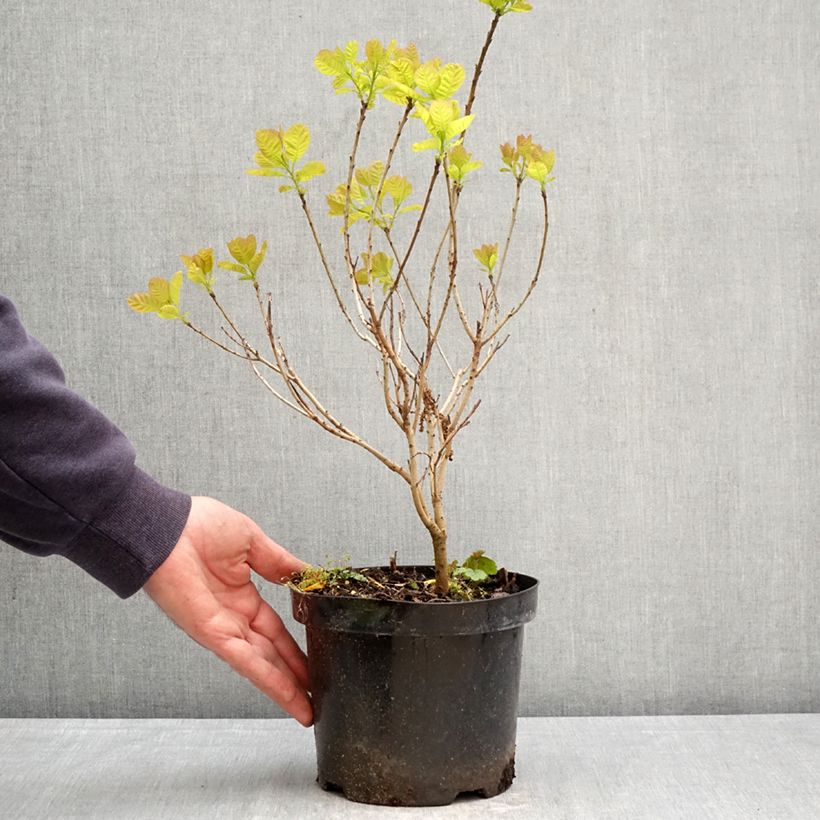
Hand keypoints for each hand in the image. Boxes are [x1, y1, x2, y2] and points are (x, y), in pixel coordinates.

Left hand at [143, 496, 312, 725]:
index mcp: (241, 595)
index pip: (275, 629)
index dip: (295, 646)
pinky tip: (290, 696)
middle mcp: (233, 618)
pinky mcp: (213, 635)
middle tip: (318, 694)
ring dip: (286, 688)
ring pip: (262, 666)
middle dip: (294, 675)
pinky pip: (247, 662)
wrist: (167, 529)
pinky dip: (269, 680)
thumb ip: (279, 562)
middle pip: (271, 653)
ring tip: (309, 708)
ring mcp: (223, 629)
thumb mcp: (252, 542)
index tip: (315, 658)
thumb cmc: (198, 526)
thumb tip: (306, 574)